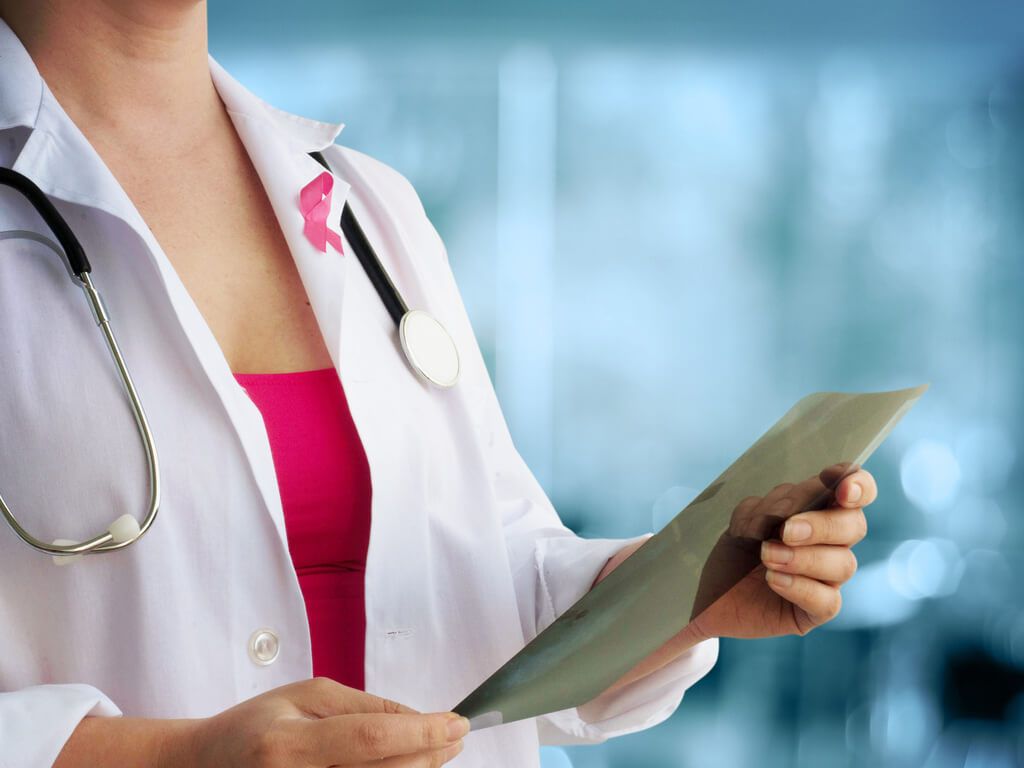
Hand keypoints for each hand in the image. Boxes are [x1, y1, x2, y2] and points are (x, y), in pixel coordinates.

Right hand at [174, 678, 468, 767]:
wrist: (204, 766)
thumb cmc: (256, 726)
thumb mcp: (307, 697)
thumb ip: (366, 707)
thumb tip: (419, 721)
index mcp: (290, 745)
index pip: (371, 740)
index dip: (421, 733)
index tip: (457, 722)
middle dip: (431, 755)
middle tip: (455, 734)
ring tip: (437, 751)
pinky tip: (407, 767)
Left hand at [689, 466, 873, 639]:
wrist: (711, 593)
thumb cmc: (735, 551)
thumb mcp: (746, 520)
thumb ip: (772, 507)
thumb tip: (793, 507)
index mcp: (817, 510)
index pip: (856, 491)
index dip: (859, 485)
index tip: (843, 488)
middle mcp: (831, 542)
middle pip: (854, 526)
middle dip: (821, 525)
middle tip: (785, 531)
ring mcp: (828, 578)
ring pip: (843, 564)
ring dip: (803, 557)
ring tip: (767, 556)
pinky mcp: (818, 610)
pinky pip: (827, 600)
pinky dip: (799, 586)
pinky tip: (773, 579)